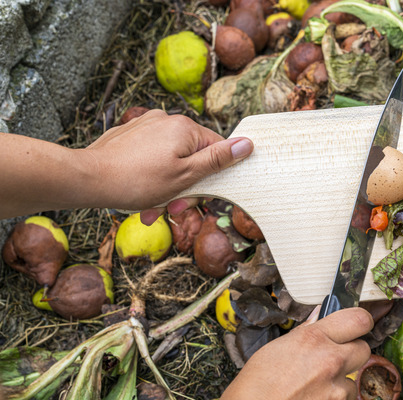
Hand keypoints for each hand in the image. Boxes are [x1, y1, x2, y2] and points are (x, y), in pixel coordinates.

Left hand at [81, 110, 252, 223]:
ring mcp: (146, 125)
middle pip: (192, 157)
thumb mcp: (186, 176)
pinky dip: (151, 176)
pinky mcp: (130, 135)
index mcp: (185, 128)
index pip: (216, 150)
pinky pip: (151, 156)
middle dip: (185, 186)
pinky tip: (140, 193)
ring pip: (171, 160)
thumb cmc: (137, 181)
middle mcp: (167, 120)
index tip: (198, 196)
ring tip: (151, 206)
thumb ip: (218, 160)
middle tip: (170, 208)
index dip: (212, 177)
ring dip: (167, 186)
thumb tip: (247, 144)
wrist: (87, 179)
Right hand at [214, 308, 372, 399]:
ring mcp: (337, 394)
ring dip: (336, 389)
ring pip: (350, 386)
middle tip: (330, 365)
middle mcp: (330, 363)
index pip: (359, 319)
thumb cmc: (254, 390)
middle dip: (350, 356)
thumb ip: (306, 333)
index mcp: (314, 340)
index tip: (357, 328)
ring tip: (309, 396)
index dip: (359, 323)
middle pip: (363, 350)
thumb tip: (320, 317)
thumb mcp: (275, 349)